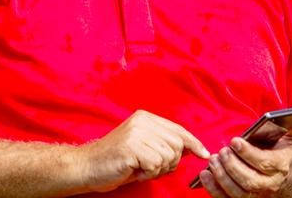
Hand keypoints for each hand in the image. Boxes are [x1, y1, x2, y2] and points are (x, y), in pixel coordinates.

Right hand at [75, 110, 209, 192]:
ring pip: (168, 156)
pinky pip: (155, 165)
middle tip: (150, 167)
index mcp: (145, 117)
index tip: (204, 153)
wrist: (87, 166)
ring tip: (139, 167)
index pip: (178, 129)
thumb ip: (163, 144)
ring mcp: (137, 132)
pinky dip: (147, 174)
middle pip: (177, 145)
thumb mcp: (142, 147)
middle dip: (170, 162)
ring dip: (156, 169)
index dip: (193, 143)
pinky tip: (133, 170)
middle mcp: (142, 121)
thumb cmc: (116, 161)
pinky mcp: (132, 147)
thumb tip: (192, 149)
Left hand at [197, 113, 291, 196]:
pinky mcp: (243, 197)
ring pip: (238, 193)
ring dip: (222, 177)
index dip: (248, 154)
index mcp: (280, 166)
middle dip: (233, 166)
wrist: (285, 175)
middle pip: (250, 181)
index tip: (234, 141)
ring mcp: (256, 194)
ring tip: (212, 160)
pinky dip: (214, 189)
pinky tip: (204, 175)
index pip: (264, 163)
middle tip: (221, 151)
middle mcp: (269, 184)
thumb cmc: (283, 151)